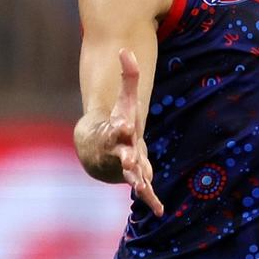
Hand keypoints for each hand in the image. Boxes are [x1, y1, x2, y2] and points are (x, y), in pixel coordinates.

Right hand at [104, 48, 164, 215]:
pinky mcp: (136, 178)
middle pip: (122, 154)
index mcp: (116, 132)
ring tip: (141, 185)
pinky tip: (160, 210)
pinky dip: (151, 200)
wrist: (98, 150)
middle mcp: (119, 151)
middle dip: (125, 157)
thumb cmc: (115, 121)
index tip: (123, 124)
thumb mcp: (124, 100)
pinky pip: (144, 191)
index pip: (117, 127)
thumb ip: (128, 76)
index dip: (120, 125)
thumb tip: (126, 49)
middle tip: (129, 160)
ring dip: (136, 180)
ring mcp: (125, 168)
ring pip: (131, 176)